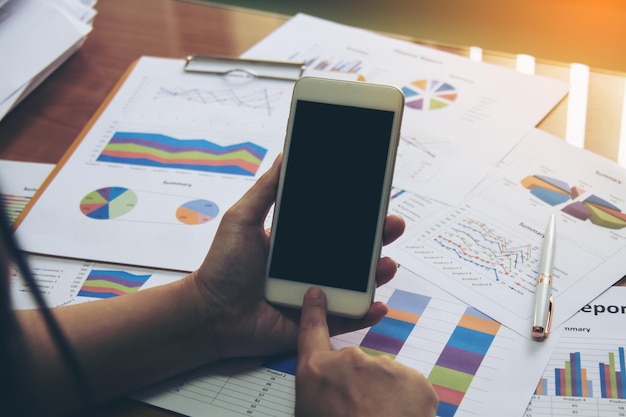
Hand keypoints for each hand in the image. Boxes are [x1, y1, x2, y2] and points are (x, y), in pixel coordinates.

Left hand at [189, 154, 405, 359]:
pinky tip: (379, 305)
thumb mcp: (242, 219)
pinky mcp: (314, 322)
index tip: (377, 198)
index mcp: (299, 242)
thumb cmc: (222, 266)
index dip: (357, 213)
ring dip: (377, 273)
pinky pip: (345, 318)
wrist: (209, 313)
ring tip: (388, 264)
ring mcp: (316, 294)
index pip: (335, 224)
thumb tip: (285, 155)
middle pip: (354, 252)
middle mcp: (312, 266)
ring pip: (356, 283)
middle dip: (378, 238)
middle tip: (393, 224)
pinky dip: (365, 313)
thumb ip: (265, 190)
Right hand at [295, 287, 438, 416]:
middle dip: (360, 386)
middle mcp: (349, 362)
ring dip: (384, 396)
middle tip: (361, 414)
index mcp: (317, 373)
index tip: (317, 294)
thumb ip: (320, 394)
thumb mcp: (310, 412)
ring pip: (385, 378)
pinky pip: (408, 388)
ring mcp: (384, 366)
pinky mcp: (413, 378)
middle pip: (356, 367)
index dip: (314, 311)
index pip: (311, 331)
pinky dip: (407, 404)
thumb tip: (329, 394)